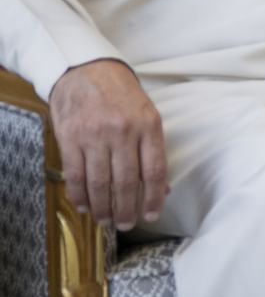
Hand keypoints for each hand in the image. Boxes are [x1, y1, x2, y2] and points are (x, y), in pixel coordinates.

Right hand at [48, 60, 165, 229]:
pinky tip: (85, 206)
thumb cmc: (122, 97)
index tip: (151, 215)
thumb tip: (162, 189)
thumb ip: (153, 151)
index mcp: (148, 126)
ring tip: (106, 220)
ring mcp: (94, 135)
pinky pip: (75, 175)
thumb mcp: (147, 116)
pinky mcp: (70, 139)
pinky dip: (80, 196)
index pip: (154, 171)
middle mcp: (123, 132)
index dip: (153, 198)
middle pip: (126, 182)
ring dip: (103, 207)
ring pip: (99, 183)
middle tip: (125, 224)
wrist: (87, 71)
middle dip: (126, 209)